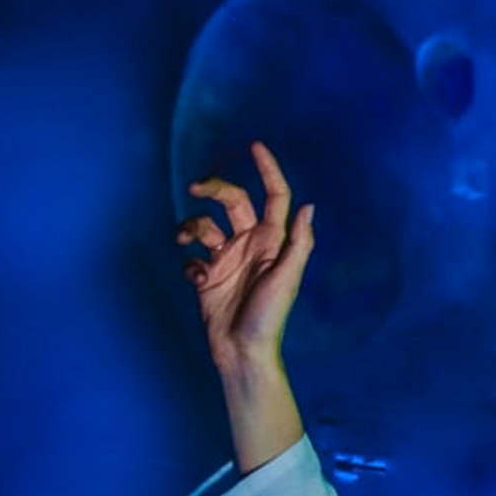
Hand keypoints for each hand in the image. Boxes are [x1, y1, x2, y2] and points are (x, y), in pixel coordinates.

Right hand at [179, 141, 313, 366]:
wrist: (242, 350)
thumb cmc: (269, 316)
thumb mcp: (287, 277)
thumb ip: (298, 242)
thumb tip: (309, 206)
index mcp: (273, 242)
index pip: (273, 197)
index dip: (268, 169)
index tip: (255, 145)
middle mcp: (250, 245)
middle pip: (231, 201)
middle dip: (213, 188)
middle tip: (195, 188)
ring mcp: (227, 259)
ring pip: (203, 224)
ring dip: (190, 226)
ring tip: (186, 242)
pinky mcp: (207, 276)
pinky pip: (192, 257)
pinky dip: (190, 264)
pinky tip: (198, 282)